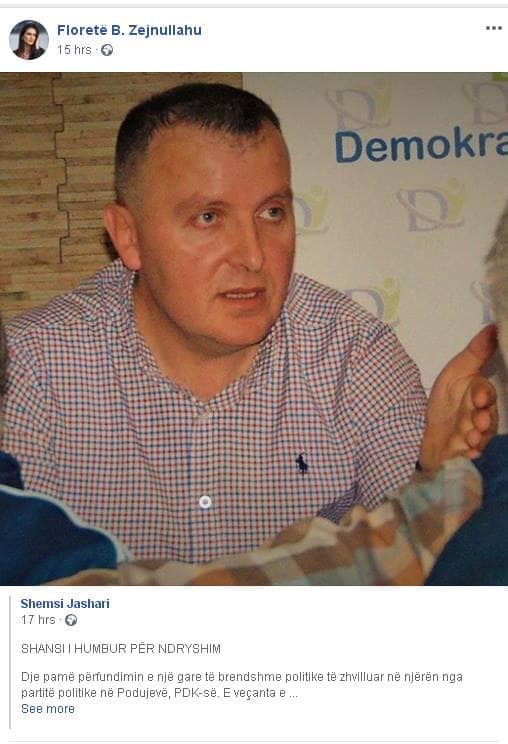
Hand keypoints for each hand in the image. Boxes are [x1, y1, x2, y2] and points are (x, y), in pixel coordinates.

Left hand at [419, 325, 498, 472]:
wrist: (420, 428)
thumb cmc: (443, 400)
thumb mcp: (456, 371)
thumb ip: (476, 351)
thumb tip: (494, 326)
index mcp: (477, 395)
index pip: (486, 393)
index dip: (484, 395)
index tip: (478, 397)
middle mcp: (478, 416)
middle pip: (488, 418)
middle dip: (484, 420)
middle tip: (478, 422)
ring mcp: (471, 435)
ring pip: (481, 438)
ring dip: (478, 438)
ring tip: (469, 438)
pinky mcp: (461, 452)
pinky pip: (468, 455)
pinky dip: (467, 455)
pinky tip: (465, 453)